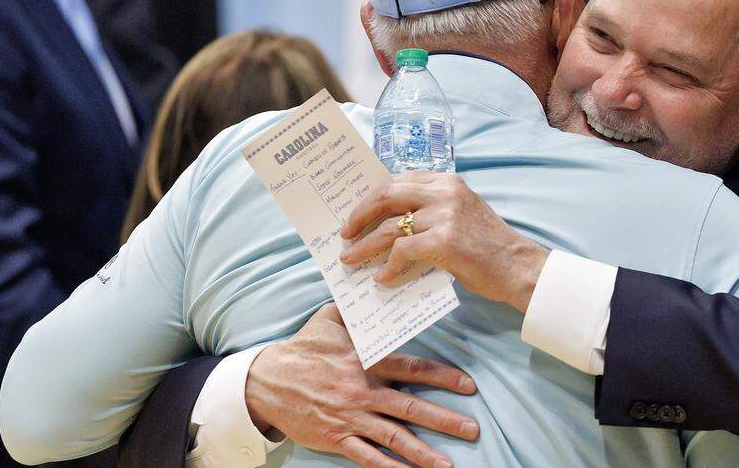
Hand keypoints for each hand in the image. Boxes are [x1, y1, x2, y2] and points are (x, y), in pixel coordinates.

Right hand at [245, 304, 478, 467]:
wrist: (266, 381)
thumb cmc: (302, 348)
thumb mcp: (328, 319)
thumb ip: (356, 308)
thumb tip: (374, 289)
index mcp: (367, 361)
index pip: (414, 369)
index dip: (444, 378)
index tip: (469, 387)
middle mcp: (364, 391)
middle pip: (411, 408)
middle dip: (445, 420)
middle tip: (473, 430)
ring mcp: (351, 417)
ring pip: (394, 438)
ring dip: (423, 453)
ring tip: (448, 465)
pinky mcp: (336, 437)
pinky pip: (367, 458)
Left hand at [340, 172, 549, 312]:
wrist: (518, 266)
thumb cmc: (488, 247)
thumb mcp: (460, 215)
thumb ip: (430, 212)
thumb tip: (389, 226)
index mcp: (446, 181)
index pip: (397, 180)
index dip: (371, 196)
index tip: (354, 212)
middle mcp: (444, 191)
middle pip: (386, 195)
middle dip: (359, 214)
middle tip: (345, 233)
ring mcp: (444, 214)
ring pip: (389, 227)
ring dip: (365, 245)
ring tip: (350, 259)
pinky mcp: (444, 240)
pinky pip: (401, 251)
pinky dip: (387, 266)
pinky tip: (382, 278)